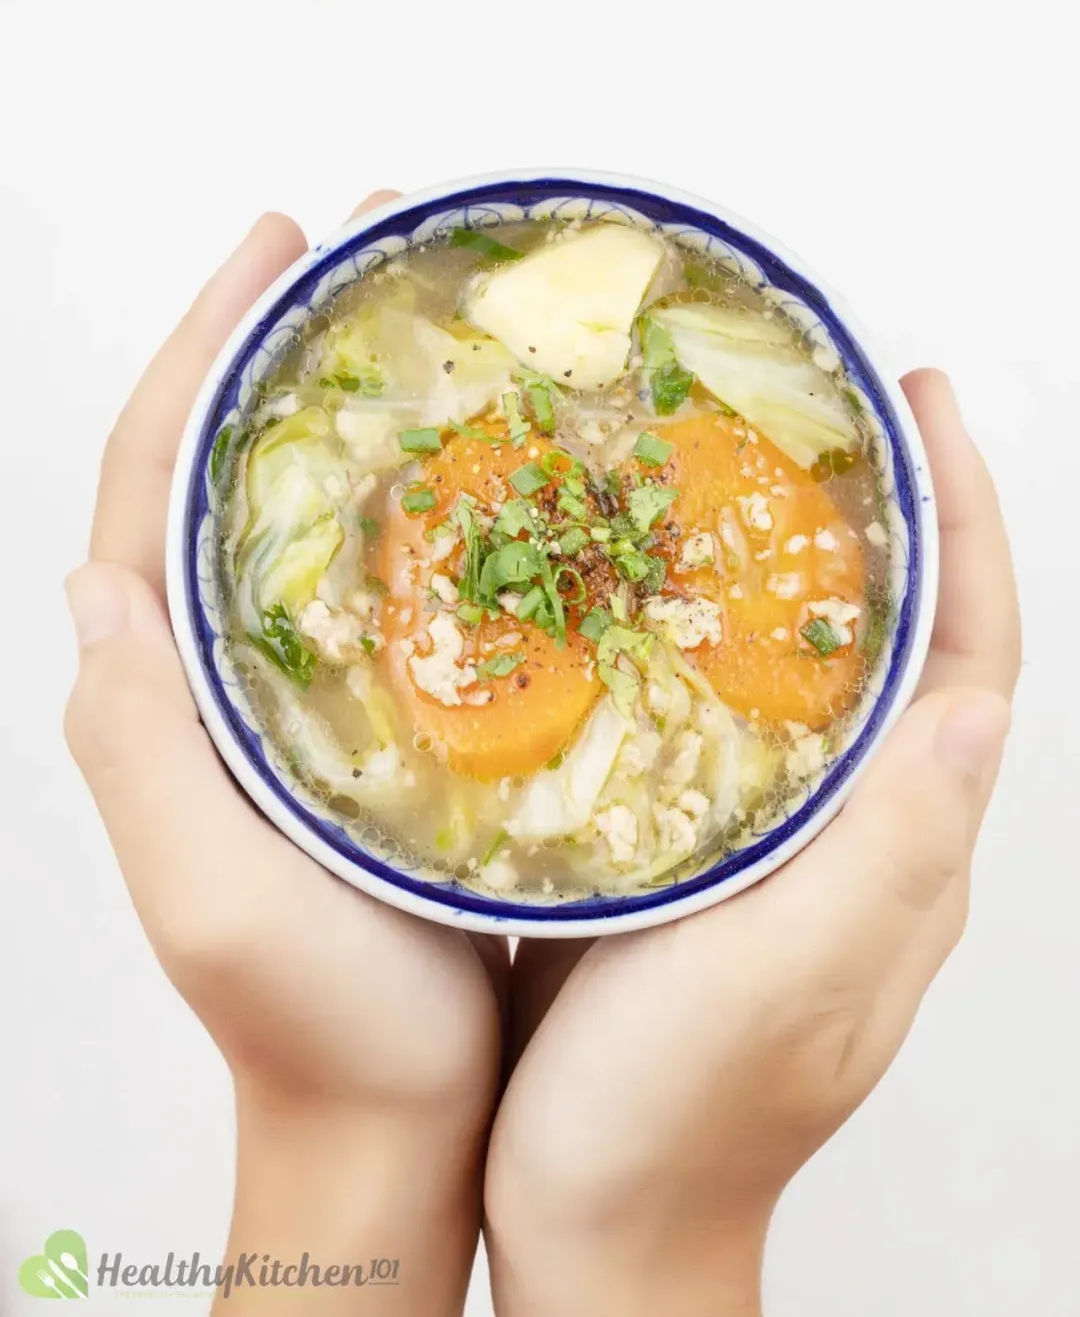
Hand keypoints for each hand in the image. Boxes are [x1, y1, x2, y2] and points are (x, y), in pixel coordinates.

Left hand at [64, 198, 505, 1314]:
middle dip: (288, 341)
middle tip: (370, 245)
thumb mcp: (212, 901)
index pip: (157, 481)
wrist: (408, 1118)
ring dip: (367, 405)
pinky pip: (405, 581)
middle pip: (238, 467)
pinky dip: (440, 501)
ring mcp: (314, 689)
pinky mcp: (395, 718)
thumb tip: (97, 586)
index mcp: (172, 690)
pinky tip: (507, 463)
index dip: (205, 351)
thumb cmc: (316, 1025)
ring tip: (439, 320)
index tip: (276, 248)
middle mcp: (232, 672)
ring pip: (326, 511)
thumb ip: (143, 754)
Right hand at [485, 371, 1019, 1316]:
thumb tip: (970, 711)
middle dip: (887, 517)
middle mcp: (859, 838)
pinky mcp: (700, 854)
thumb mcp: (784, 991)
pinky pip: (729, 717)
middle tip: (824, 409)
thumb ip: (881, 862)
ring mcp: (782, 847)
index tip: (920, 411)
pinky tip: (641, 589)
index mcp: (899, 857)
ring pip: (815, 671)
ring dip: (797, 560)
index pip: (969, 660)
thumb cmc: (677, 1125)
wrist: (592, 1223)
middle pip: (904, 646)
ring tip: (734, 464)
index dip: (962, 528)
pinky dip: (707, 634)